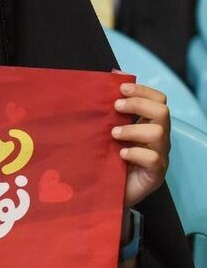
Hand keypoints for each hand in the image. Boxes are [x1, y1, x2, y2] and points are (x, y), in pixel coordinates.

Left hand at [112, 82, 169, 209]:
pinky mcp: (155, 174)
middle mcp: (158, 138)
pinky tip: (121, 154)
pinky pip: (154, 158)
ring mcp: (159, 156)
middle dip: (139, 104)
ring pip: (160, 133)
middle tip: (115, 107)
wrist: (105, 193)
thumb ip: (110, 108)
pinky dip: (137, 153)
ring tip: (113, 134)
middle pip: (163, 112)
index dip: (143, 90)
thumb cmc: (106, 159)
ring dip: (134, 129)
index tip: (120, 88)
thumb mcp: (106, 132)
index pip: (158, 99)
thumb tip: (111, 74)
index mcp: (148, 124)